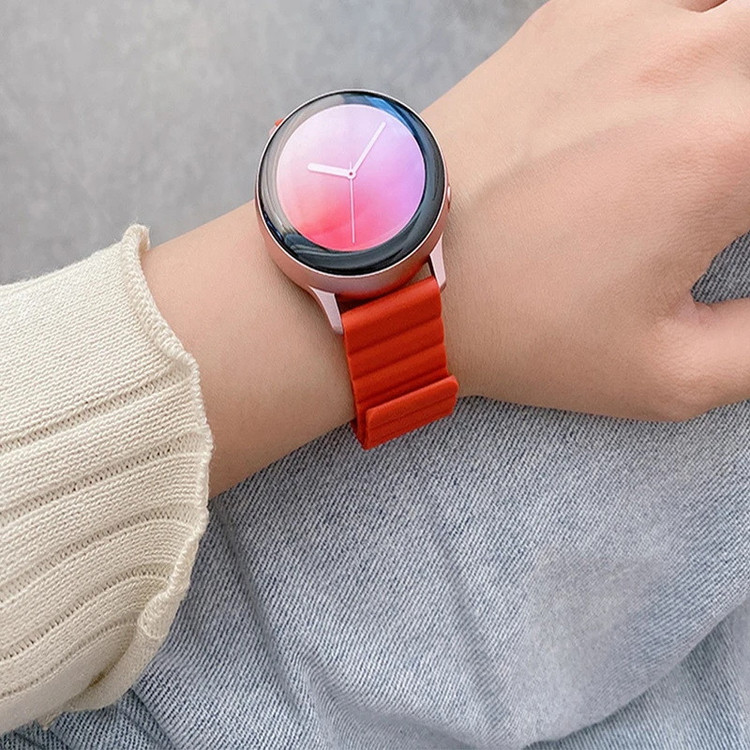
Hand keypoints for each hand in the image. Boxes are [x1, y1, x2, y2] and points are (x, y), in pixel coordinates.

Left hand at [424, 0, 749, 420]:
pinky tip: (679, 77)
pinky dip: (695, 26)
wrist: (405, 271)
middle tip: (739, 175)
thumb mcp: (663, 373)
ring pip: (736, 7)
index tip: (742, 223)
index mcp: (727, 152)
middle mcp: (689, 62)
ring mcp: (628, 23)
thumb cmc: (520, 326)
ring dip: (742, 65)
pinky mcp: (574, 13)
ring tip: (718, 124)